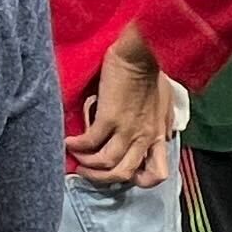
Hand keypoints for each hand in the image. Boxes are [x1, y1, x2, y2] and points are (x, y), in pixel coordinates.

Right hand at [72, 27, 176, 187]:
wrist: (140, 51)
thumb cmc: (150, 71)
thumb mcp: (163, 103)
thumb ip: (159, 123)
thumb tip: (161, 136)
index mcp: (157, 135)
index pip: (157, 174)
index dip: (138, 180)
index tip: (121, 171)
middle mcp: (144, 137)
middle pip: (124, 174)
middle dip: (103, 177)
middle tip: (88, 170)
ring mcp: (128, 129)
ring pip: (106, 164)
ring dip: (88, 165)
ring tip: (76, 157)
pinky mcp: (110, 117)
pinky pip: (90, 143)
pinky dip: (77, 147)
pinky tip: (69, 142)